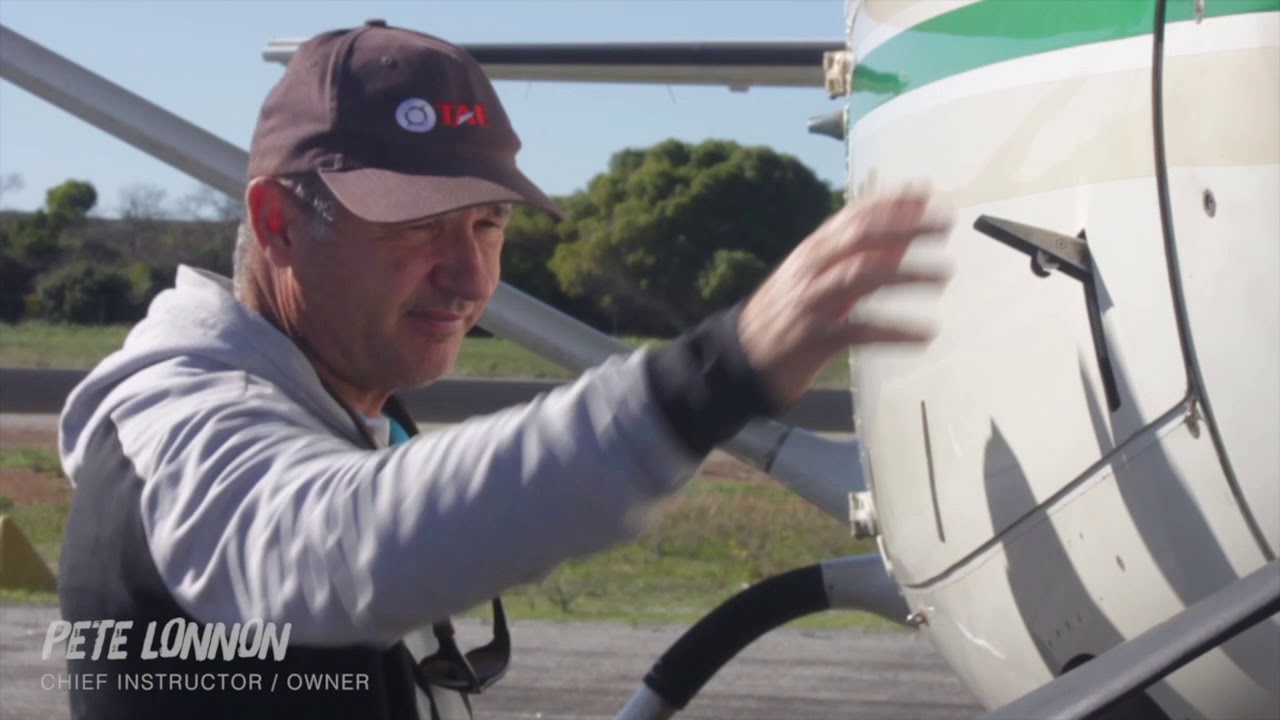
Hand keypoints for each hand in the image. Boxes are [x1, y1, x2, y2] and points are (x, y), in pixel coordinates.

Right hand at [738, 190, 951, 408]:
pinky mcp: (814, 339)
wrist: (740, 359)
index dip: (889, 202)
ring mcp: (811, 303)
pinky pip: (859, 330)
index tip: (925, 193)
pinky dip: (894, 331)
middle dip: (905, 227)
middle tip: (945, 225)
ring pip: (861, 277)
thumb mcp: (820, 279)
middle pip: (861, 238)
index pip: (853, 217)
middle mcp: (811, 270)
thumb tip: (904, 228)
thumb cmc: (788, 315)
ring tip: (943, 276)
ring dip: (906, 274)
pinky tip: (924, 335)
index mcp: (812, 252)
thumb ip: (861, 255)